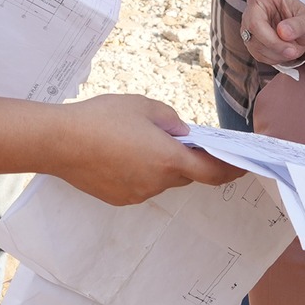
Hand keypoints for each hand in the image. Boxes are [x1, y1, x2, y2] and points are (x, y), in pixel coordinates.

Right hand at [52, 95, 241, 204]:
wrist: (59, 142)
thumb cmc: (102, 118)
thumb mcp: (143, 106)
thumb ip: (170, 119)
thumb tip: (181, 132)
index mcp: (170, 159)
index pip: (213, 172)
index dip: (232, 169)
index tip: (245, 166)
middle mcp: (157, 183)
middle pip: (185, 174)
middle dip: (187, 159)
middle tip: (176, 138)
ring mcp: (138, 194)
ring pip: (160, 180)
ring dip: (159, 164)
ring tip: (136, 140)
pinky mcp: (119, 199)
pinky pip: (140, 185)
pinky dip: (139, 172)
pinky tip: (119, 153)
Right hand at [216, 0, 304, 65]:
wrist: (301, 40)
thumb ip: (299, 25)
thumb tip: (282, 33)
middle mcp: (254, 7)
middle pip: (254, 24)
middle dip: (273, 42)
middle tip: (292, 50)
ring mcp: (249, 24)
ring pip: (256, 42)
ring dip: (276, 51)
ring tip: (291, 48)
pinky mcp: (249, 41)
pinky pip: (257, 53)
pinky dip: (273, 57)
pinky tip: (281, 51)